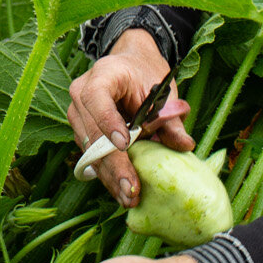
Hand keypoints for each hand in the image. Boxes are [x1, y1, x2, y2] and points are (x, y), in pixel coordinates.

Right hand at [67, 29, 193, 207]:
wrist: (129, 65)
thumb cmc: (145, 73)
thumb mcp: (162, 90)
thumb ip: (171, 118)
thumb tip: (184, 145)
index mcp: (103, 75)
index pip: (96, 98)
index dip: (108, 122)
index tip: (125, 144)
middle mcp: (81, 93)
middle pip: (93, 133)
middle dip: (114, 164)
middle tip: (131, 188)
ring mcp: (77, 114)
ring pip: (90, 151)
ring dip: (110, 176)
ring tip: (129, 197)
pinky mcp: (81, 132)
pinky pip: (91, 156)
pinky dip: (107, 175)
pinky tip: (122, 191)